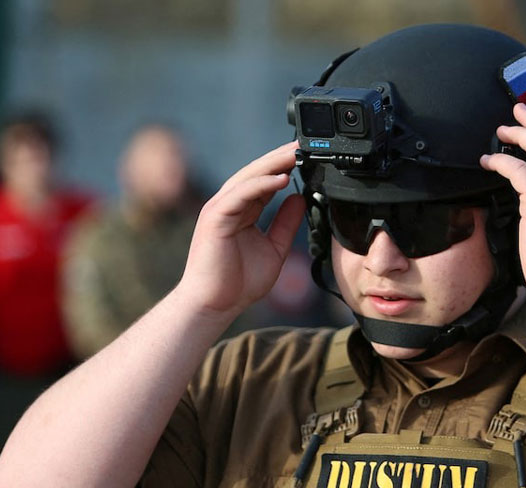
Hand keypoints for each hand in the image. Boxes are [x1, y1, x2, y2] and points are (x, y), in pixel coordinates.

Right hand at [177, 141, 305, 317]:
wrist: (215, 304)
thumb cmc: (238, 282)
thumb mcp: (275, 248)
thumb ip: (286, 223)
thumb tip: (300, 199)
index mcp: (242, 210)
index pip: (265, 182)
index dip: (286, 168)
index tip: (309, 158)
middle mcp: (230, 205)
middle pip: (257, 173)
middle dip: (281, 158)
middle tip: (306, 145)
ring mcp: (220, 209)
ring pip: (248, 178)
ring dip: (273, 164)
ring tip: (296, 154)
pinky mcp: (215, 217)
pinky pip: (240, 194)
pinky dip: (260, 185)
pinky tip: (281, 178)